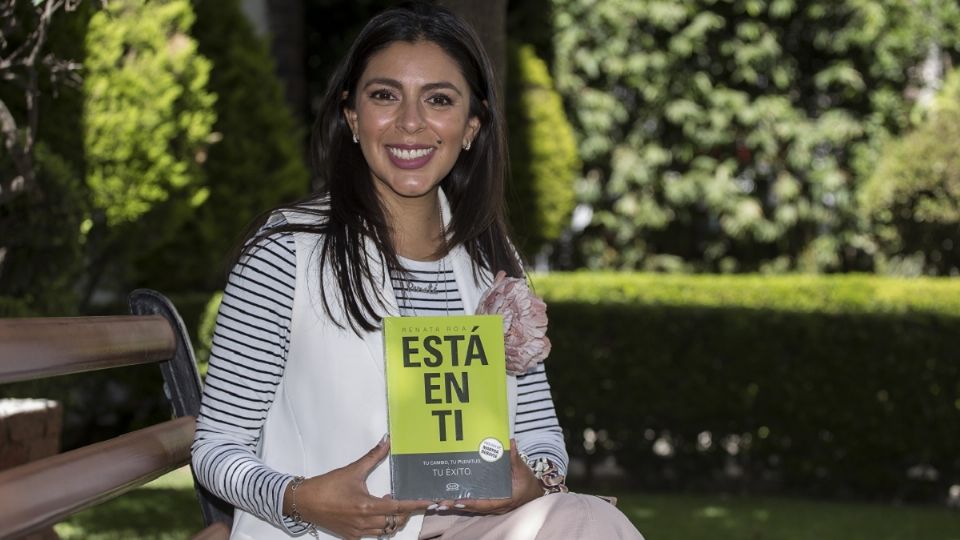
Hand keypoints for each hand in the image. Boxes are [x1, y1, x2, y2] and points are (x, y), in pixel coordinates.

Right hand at [284, 436, 430, 538]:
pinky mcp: (350, 536)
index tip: (429, 502)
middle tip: (405, 499)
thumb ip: (373, 456)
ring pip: (385, 530)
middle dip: (404, 512)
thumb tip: (387, 441)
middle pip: (395, 522)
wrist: (303, 502)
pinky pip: (372, 534)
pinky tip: (374, 511)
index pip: (399, 508)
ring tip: (388, 503)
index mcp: (368, 506)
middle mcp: (365, 523)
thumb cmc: (327, 486)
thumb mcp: (352, 470)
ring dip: (392, 519)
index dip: (416, 505)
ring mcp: (358, 532)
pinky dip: (378, 525)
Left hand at [445, 440, 542, 514]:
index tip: (458, 501)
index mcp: (503, 500)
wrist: (531, 493)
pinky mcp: (485, 501)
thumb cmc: (526, 483)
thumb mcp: (522, 471)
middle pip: (472, 507)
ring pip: (470, 506)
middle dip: (456, 505)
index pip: (485, 504)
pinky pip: (471, 502)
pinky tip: (448, 496)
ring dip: (455, 504)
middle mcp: (493, 505)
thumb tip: (510, 442)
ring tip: (438, 500)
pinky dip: (460, 500)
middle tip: (440, 501)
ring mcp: (488, 504)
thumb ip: (515, 458)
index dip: (471, 503)